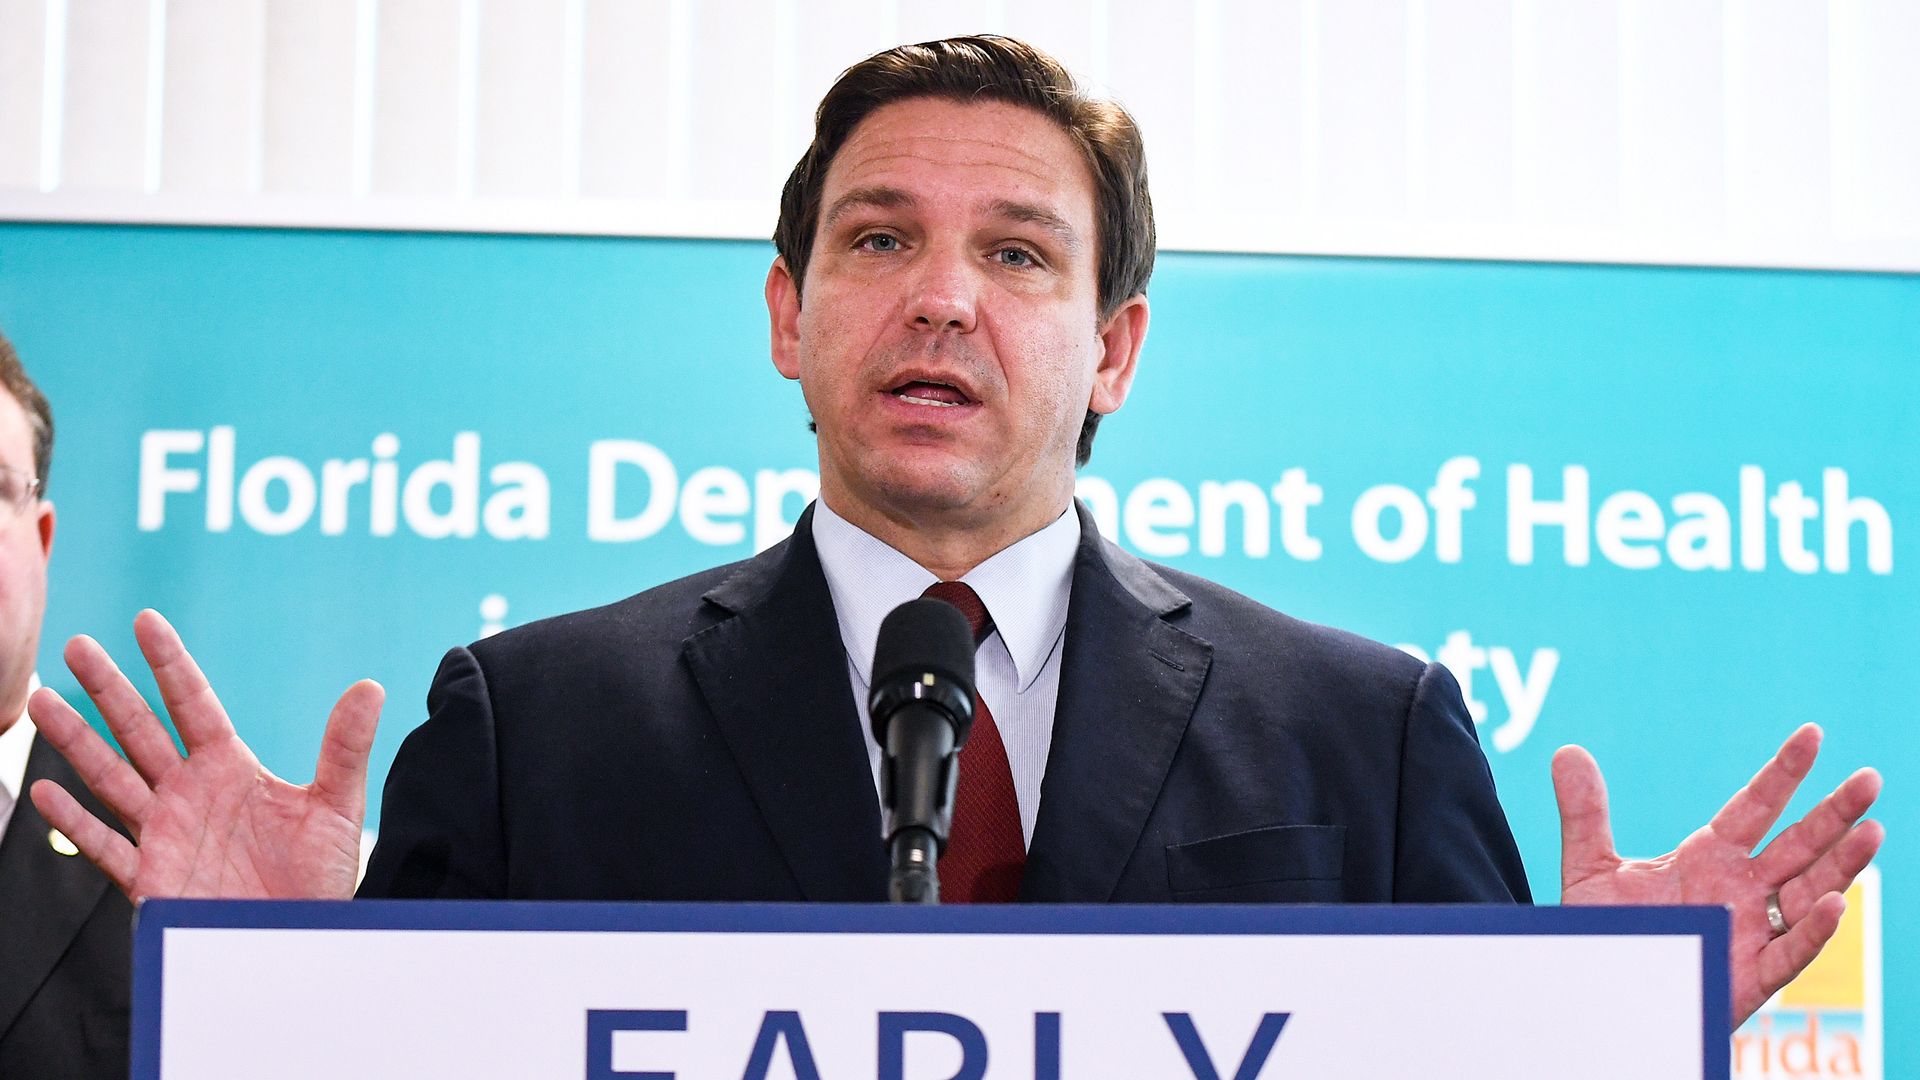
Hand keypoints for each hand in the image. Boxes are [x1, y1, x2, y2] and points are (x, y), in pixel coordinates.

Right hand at [27, 609, 382, 900]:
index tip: (145, 620)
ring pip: (111, 777)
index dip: (169, 663)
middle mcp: (190, 793)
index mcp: (230, 768)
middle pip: (140, 729)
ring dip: (76, 741)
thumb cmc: (320, 878)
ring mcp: (164, 832)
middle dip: (107, 689)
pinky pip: (105, 845)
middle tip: (76, 645)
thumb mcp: (337, 807)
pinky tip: (46, 793)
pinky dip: (75, 822)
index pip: (193, 703)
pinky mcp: (151, 877)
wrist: (299, 941)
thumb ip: (345, 749)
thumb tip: (371, 687)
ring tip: (40, 701)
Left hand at [1552, 724, 1881, 1024]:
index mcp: (1708, 858)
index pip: (1755, 807)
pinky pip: (1788, 953)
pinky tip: (1832, 903)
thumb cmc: (1607, 933)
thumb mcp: (1590, 868)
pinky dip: (1811, 930)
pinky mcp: (1749, 976)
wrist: (1601, 993)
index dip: (1784, 773)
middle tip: (1870, 779)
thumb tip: (1567, 751)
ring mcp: (1750, 931)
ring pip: (1808, 894)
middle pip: (1798, 845)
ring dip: (1841, 866)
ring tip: (1873, 831)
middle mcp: (1739, 889)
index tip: (1813, 734)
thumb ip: (1585, 813)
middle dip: (1834, 814)